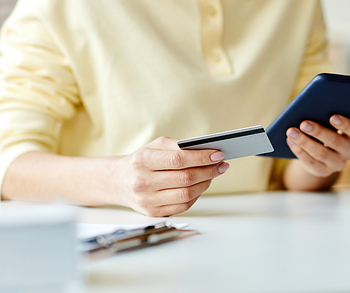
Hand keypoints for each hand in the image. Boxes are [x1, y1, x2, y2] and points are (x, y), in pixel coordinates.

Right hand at [114, 136, 228, 216]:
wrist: (118, 181)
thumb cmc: (141, 161)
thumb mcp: (155, 146)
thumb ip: (179, 146)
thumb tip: (207, 150)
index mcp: (143, 160)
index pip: (178, 160)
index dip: (201, 157)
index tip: (218, 154)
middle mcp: (143, 181)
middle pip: (185, 178)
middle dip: (209, 171)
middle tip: (221, 165)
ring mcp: (147, 200)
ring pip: (186, 194)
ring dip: (205, 184)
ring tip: (212, 174)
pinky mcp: (152, 213)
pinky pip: (182, 206)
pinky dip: (196, 195)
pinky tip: (200, 186)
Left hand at [285, 115, 349, 178]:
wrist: (319, 154)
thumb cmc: (325, 131)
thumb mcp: (328, 124)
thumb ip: (324, 117)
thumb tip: (308, 110)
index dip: (345, 124)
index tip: (332, 117)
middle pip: (335, 141)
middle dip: (318, 132)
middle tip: (304, 123)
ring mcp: (338, 163)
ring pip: (321, 153)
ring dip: (304, 141)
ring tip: (291, 132)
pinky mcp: (324, 171)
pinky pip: (311, 162)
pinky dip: (299, 151)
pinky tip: (291, 142)